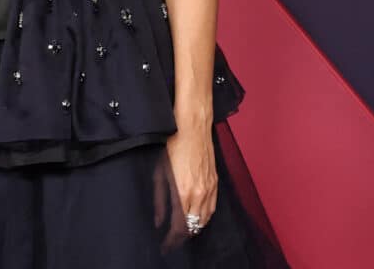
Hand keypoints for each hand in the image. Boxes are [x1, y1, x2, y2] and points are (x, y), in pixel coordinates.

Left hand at [153, 126, 217, 252]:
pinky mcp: (215, 183)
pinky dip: (204, 217)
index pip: (180, 228)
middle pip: (193, 227)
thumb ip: (159, 200)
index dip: (172, 241)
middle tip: (171, 240)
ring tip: (182, 231)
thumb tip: (158, 221)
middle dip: (182, 236)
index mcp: (183, 193)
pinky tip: (196, 217)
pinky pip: (212, 208)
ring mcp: (210, 189)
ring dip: (194, 228)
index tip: (165, 246)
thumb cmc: (173, 145)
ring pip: (204, 220)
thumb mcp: (159, 173)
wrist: (193, 127)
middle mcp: (199, 194)